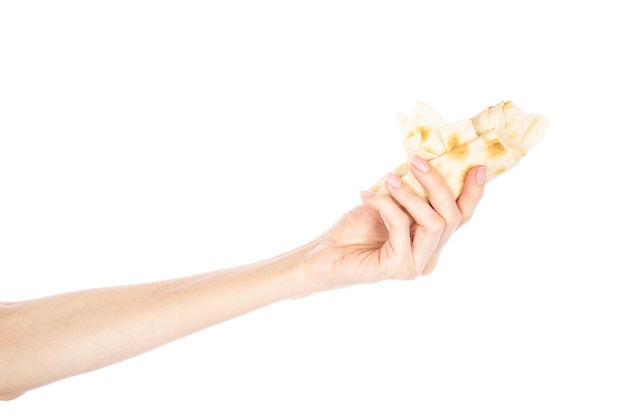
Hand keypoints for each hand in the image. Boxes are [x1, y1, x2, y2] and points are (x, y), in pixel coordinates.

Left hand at [303, 155, 485, 290]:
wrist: (321, 255)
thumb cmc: (353, 229)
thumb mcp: (389, 202)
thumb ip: (411, 191)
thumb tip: (426, 161)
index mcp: (430, 242)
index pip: (461, 217)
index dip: (473, 193)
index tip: (477, 166)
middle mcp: (428, 257)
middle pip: (453, 217)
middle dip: (437, 183)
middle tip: (416, 161)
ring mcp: (415, 265)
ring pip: (434, 223)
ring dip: (410, 194)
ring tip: (387, 179)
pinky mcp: (398, 267)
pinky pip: (402, 226)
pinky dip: (385, 205)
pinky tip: (367, 196)